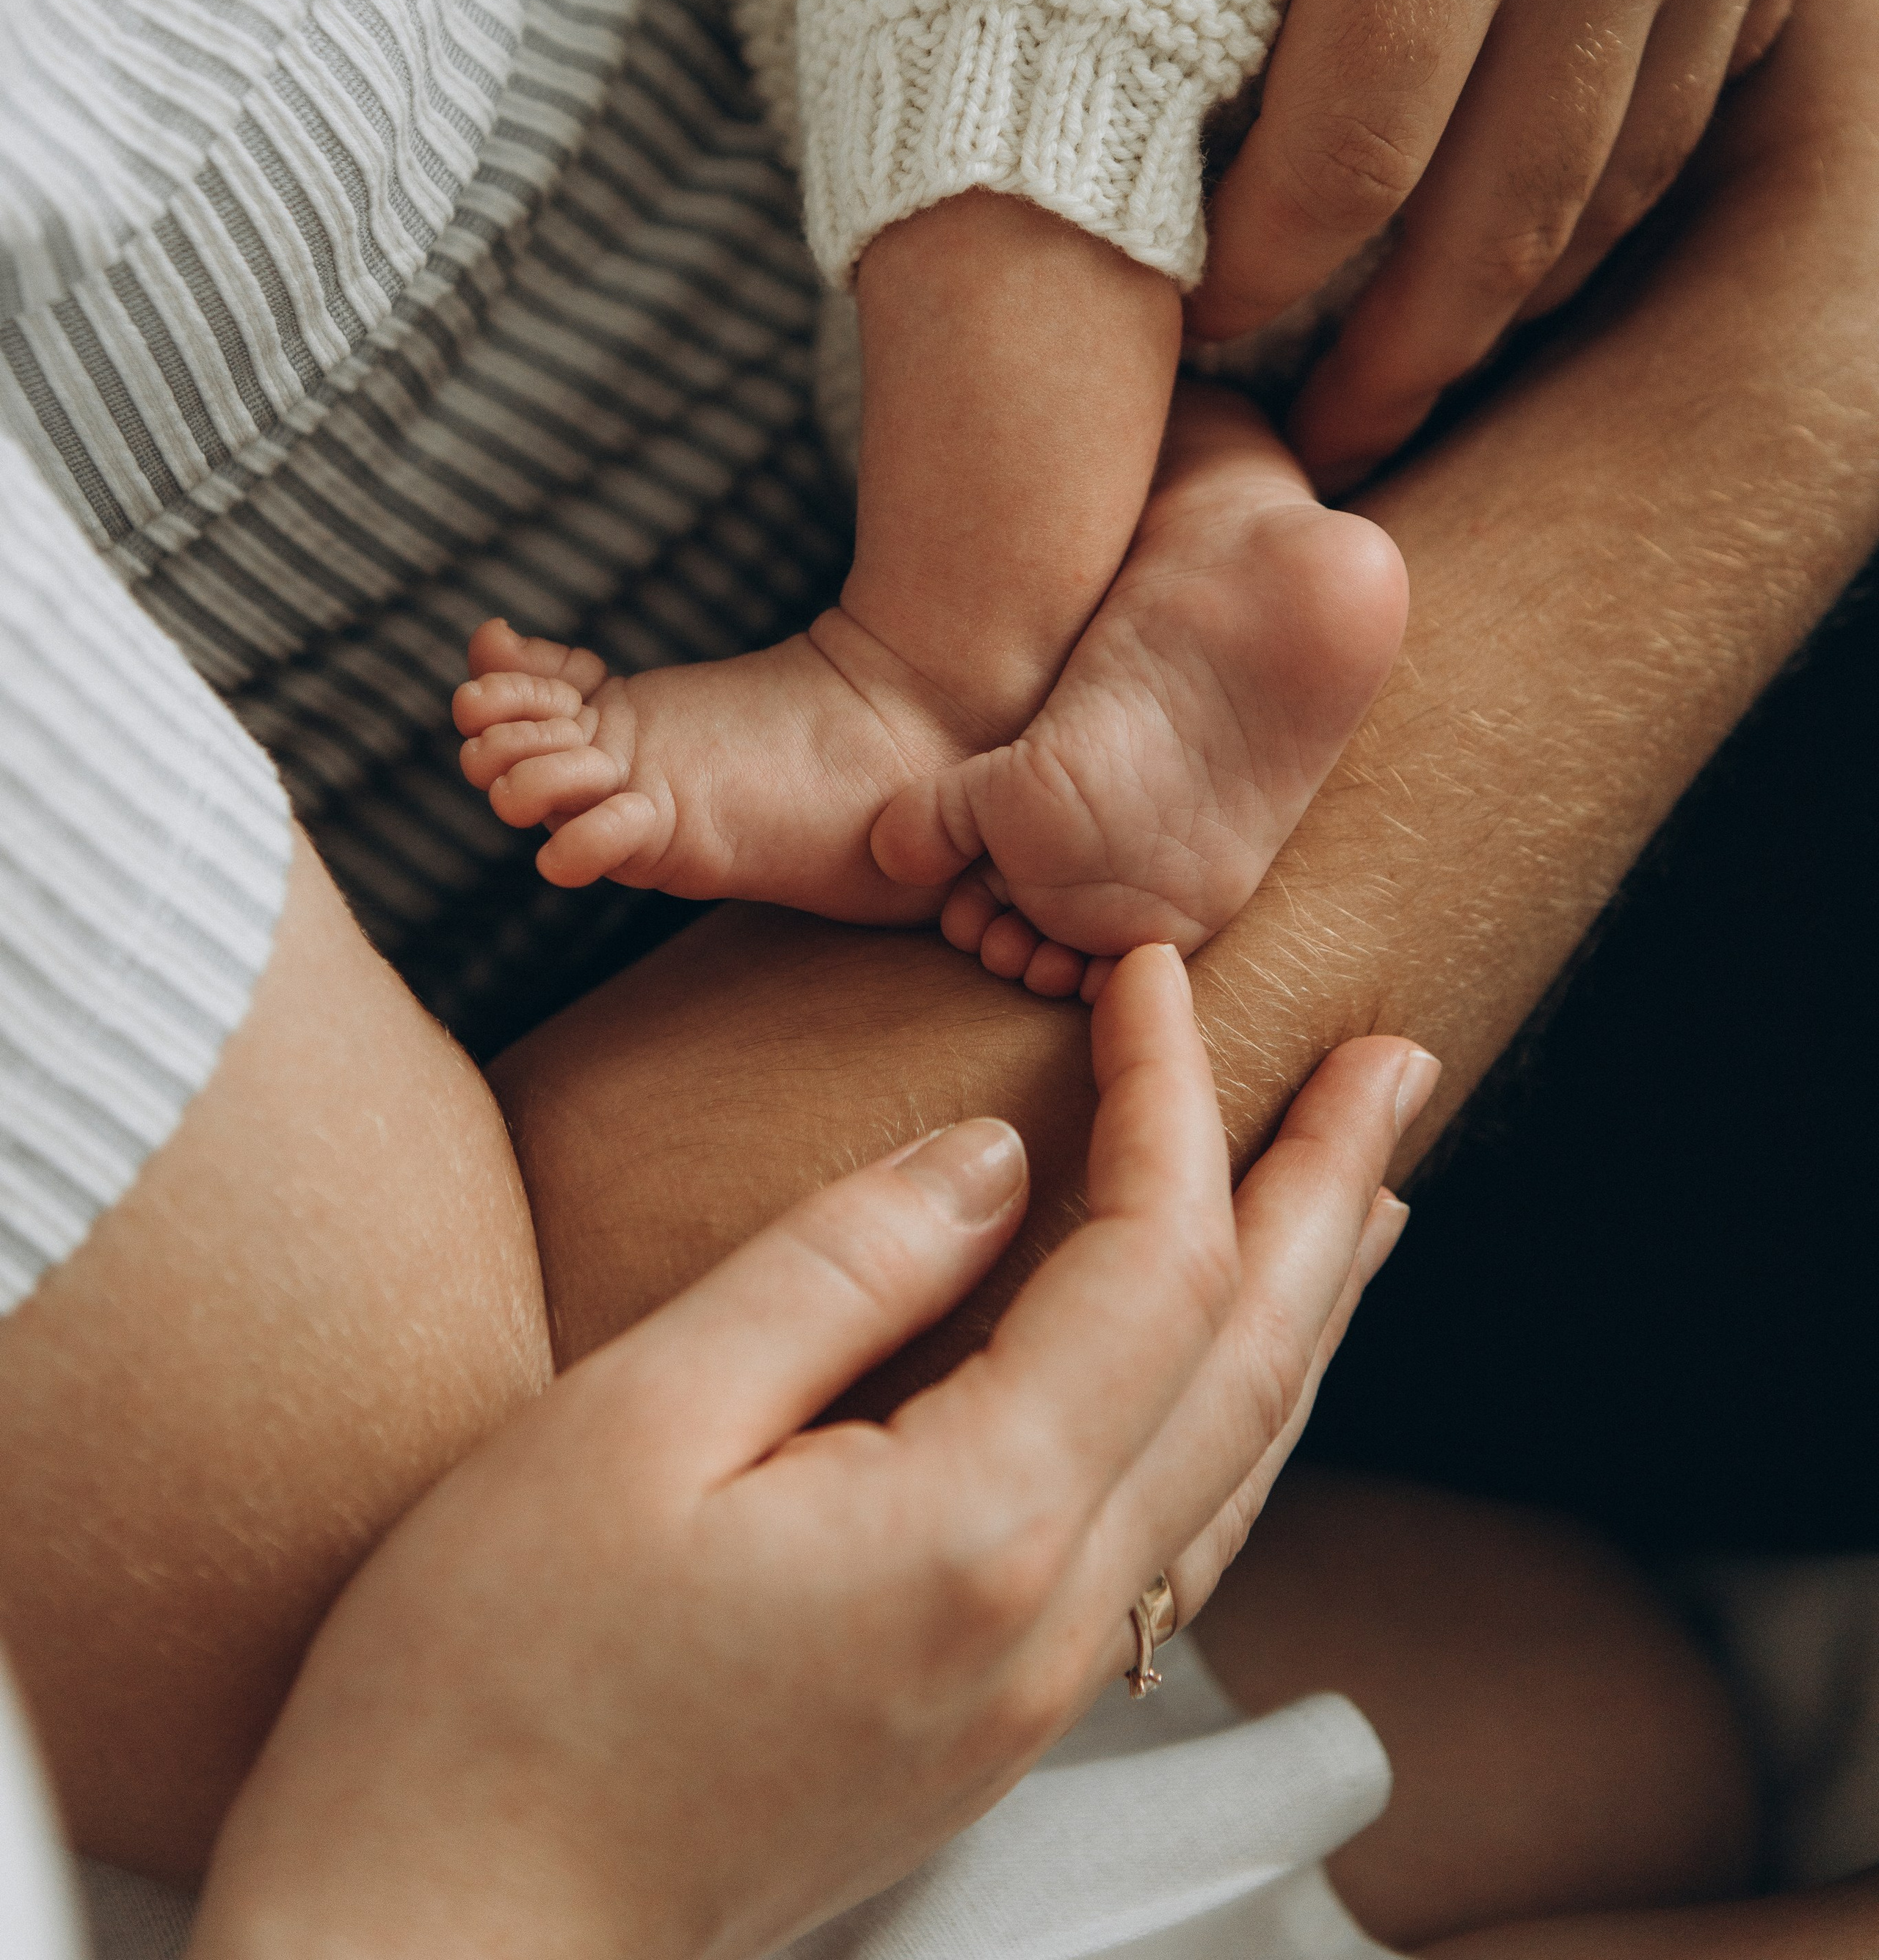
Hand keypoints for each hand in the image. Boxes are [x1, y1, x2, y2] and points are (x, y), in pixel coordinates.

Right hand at [190, 948, 1433, 1959]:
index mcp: (974, 1528)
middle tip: (1398, 1060)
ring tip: (1364, 1197)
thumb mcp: (636, 1424)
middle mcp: (1044, 1624)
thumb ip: (836, 1270)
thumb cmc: (488, 1690)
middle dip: (1331, 1192)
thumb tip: (989, 1160)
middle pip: (1252, 1366)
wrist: (440, 1941)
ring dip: (1310, 1308)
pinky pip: (1175, 1542)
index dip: (1172, 1096)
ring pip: (1237, 1465)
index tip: (1151, 968)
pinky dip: (1234, 1418)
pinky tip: (1227, 1381)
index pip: (1151, 1262)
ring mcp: (1026, 1694)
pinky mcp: (980, 1727)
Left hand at [800, 0, 1873, 487]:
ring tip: (1415, 358)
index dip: (1261, 279)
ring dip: (1513, 290)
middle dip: (1400, 361)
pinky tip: (1535, 222)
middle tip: (1319, 444)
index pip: (1348, 167)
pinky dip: (1618, 180)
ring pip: (1621, 182)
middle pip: (1503, 228)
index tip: (1194, 334)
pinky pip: (1710, 92)